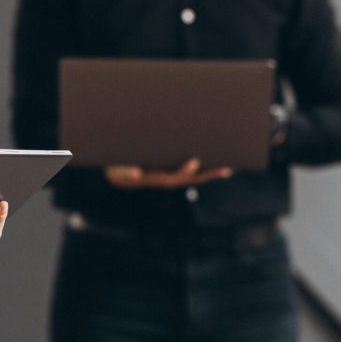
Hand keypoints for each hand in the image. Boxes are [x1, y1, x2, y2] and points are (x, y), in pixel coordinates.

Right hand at [104, 158, 232, 189]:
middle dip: (205, 174)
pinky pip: (188, 172)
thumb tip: (136, 174)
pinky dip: (203, 170)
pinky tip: (216, 163)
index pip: (169, 178)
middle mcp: (159, 180)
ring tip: (228, 168)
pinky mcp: (169, 170)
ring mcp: (165, 176)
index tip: (195, 162)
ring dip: (209, 173)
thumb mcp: (114, 166)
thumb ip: (123, 170)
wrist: (112, 165)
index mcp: (149, 178)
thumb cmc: (113, 161)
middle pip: (186, 180)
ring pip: (190, 177)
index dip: (183, 171)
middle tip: (224, 168)